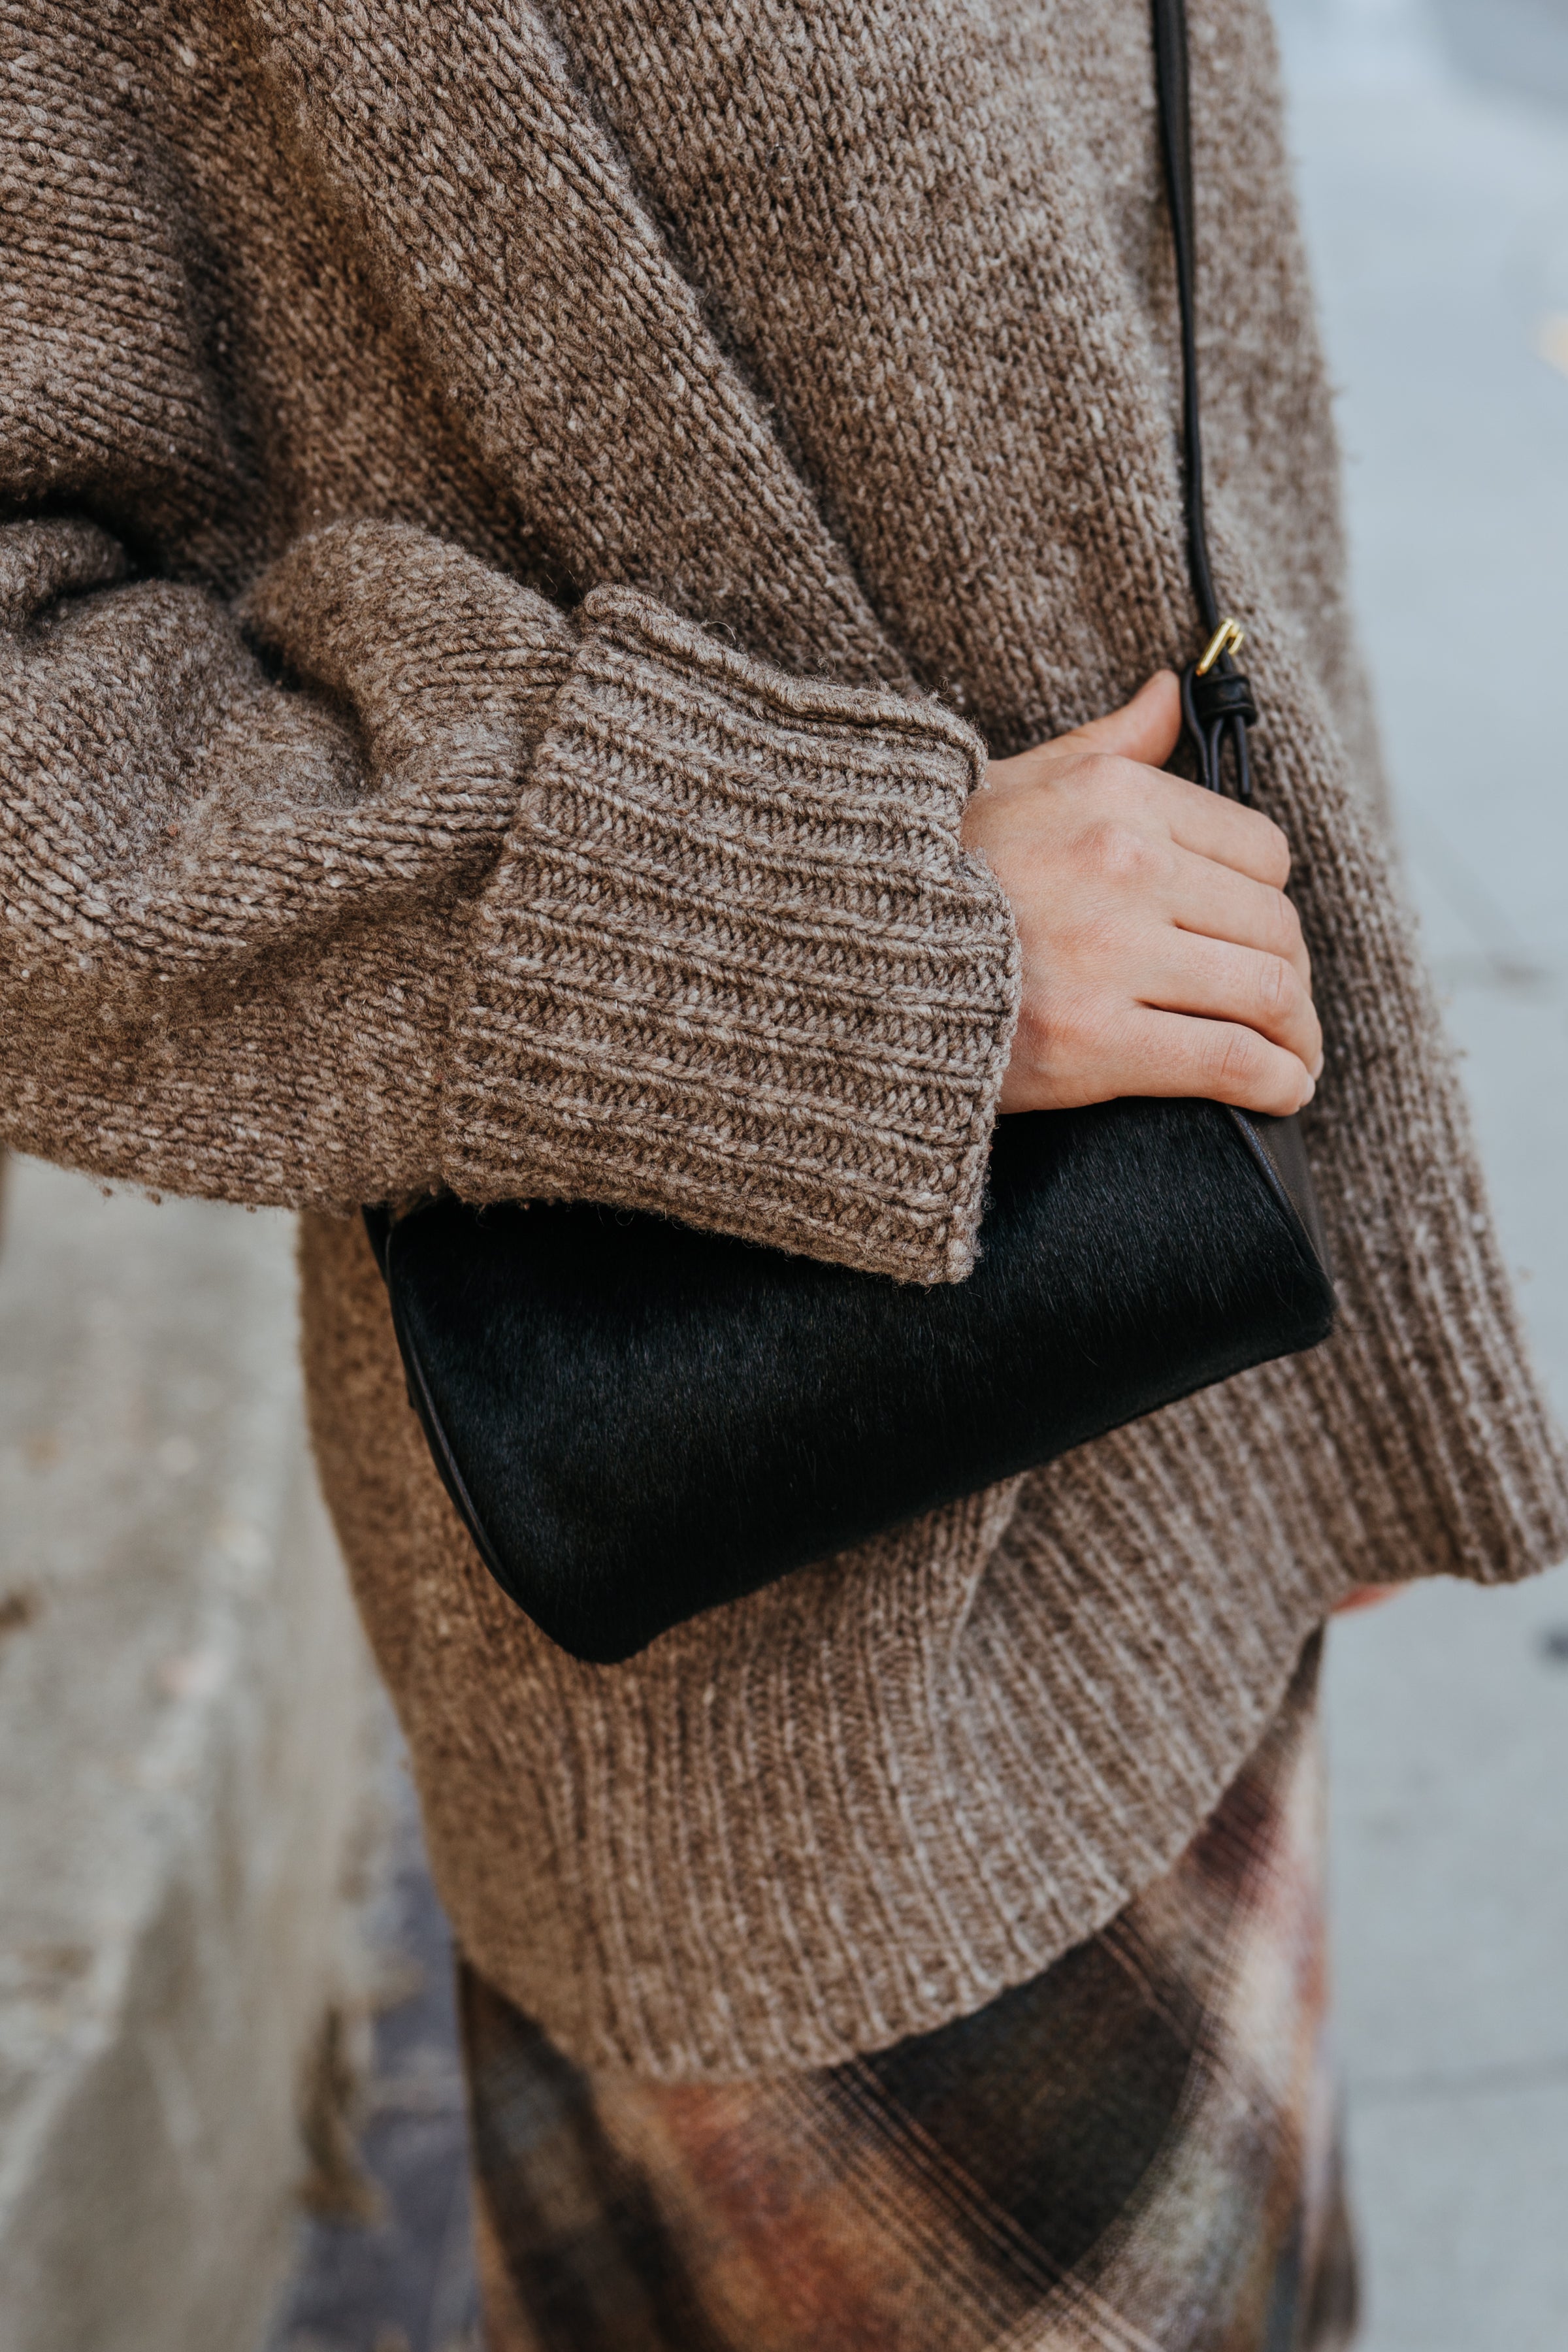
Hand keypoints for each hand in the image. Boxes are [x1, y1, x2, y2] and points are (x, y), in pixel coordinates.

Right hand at [962, 672, 1321, 1117]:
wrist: (843, 951)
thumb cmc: (929, 870)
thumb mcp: (1016, 779)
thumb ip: (1109, 744)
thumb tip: (1169, 693)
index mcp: (1118, 799)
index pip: (1260, 851)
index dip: (1272, 904)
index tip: (1263, 940)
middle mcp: (1127, 867)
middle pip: (1273, 927)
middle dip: (1291, 977)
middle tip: (1283, 1014)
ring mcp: (1114, 955)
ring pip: (1265, 993)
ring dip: (1295, 1036)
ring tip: (1291, 1059)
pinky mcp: (1097, 1041)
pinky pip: (1228, 1059)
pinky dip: (1274, 1080)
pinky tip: (1280, 1091)